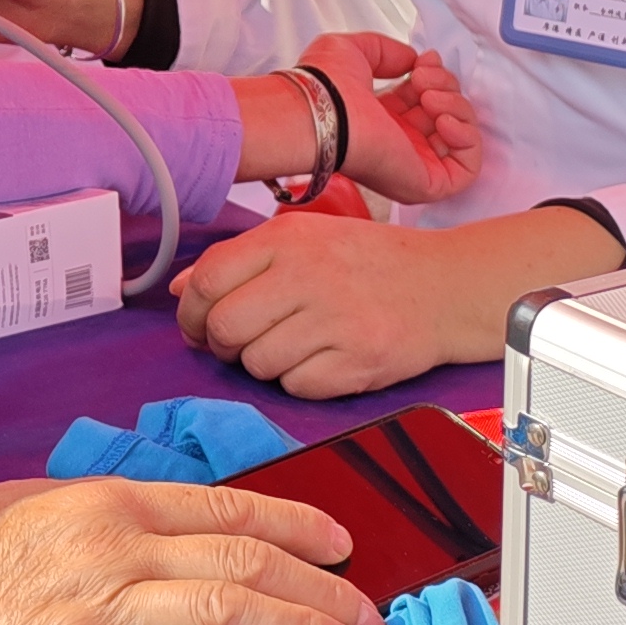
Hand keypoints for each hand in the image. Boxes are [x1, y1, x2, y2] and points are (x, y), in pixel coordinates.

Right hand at [0, 472, 374, 624]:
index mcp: (112, 501)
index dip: (297, 523)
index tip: (342, 544)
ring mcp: (101, 609)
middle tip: (366, 615)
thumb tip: (178, 533)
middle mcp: (118, 547)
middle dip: (319, 589)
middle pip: (245, 560)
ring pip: (224, 613)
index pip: (228, 506)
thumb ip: (113, 516)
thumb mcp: (43, 503)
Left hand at [174, 207, 625, 397]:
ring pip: (256, 363)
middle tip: (242, 343)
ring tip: (294, 345)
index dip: (192, 312)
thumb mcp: (304, 238)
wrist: (443, 286)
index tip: (201, 324)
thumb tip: (181, 289)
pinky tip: (323, 359)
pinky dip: (301, 381)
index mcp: (286, 239)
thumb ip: (240, 260)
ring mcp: (332, 321)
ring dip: (264, 363)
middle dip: (223, 345)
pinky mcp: (355, 362)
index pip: (207, 280)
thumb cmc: (368, 262)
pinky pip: (296, 386)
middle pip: (225, 328)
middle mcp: (305, 276)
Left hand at [305, 32, 481, 207]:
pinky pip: (468, 169)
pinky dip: (467, 138)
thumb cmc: (324, 85)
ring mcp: (412, 165)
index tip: (426, 60)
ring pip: (460, 138)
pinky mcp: (425, 183)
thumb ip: (387, 51)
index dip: (435, 76)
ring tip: (430, 96)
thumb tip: (413, 60)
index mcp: (380, 117)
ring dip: (457, 108)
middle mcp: (397, 142)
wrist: (320, 112)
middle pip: (446, 115)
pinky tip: (443, 119)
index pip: (425, 99)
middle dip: (446, 87)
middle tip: (423, 77)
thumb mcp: (353, 50)